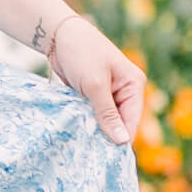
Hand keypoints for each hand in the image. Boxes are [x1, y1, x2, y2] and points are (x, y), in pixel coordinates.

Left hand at [48, 15, 144, 145]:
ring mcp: (108, 93)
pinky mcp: (92, 94)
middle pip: (119, 122)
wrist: (58, 34)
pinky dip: (84, 120)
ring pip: (104, 120)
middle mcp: (124, 91)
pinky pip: (91, 113)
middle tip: (90, 152)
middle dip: (105, 134)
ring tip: (81, 144)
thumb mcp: (94, 84)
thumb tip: (122, 141)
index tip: (105, 157)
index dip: (120, 139)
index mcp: (133, 85)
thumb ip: (107, 113)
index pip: (132, 121)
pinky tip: (75, 132)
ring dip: (93, 128)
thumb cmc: (81, 53)